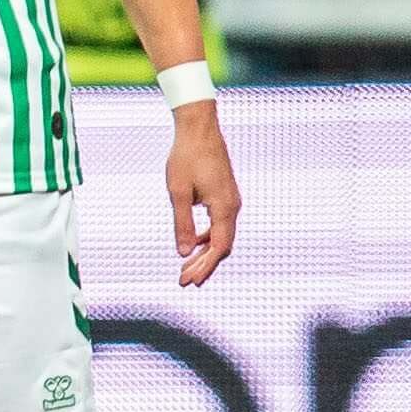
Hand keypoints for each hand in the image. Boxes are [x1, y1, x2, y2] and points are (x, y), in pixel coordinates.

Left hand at [166, 104, 239, 285]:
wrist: (199, 130)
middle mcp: (233, 207)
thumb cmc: (186, 158)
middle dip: (204, 265)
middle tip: (184, 281)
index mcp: (225, 208)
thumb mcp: (177, 193)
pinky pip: (219, 224)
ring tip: (186, 268)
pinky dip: (206, 237)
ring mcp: (231, 201)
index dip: (204, 266)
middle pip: (222, 245)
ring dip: (204, 252)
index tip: (189, 281)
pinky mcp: (225, 196)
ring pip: (221, 235)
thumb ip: (181, 224)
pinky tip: (192, 243)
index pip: (218, 247)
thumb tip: (182, 253)